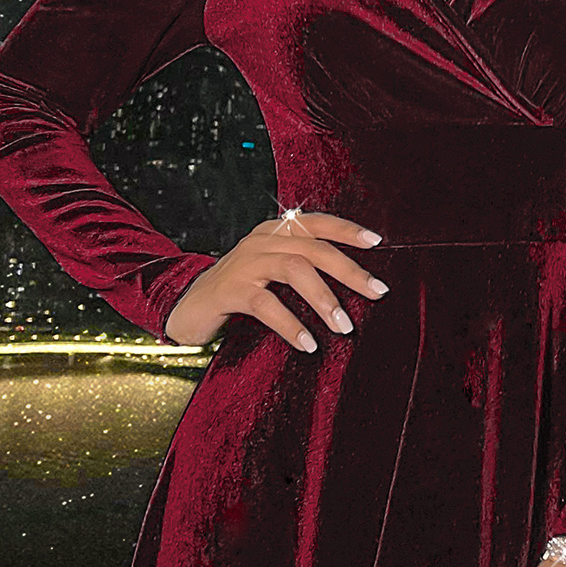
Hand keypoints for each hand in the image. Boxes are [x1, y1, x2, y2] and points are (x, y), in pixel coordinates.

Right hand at [163, 208, 389, 349]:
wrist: (188, 306)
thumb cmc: (238, 292)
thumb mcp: (271, 273)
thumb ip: (302, 268)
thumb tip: (353, 286)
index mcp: (274, 233)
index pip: (316, 222)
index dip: (347, 229)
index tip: (377, 243)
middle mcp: (261, 241)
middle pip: (313, 248)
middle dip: (349, 271)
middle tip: (377, 293)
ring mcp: (244, 264)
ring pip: (294, 270)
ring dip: (324, 299)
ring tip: (344, 326)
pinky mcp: (230, 290)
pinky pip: (267, 305)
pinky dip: (290, 324)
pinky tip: (308, 344)